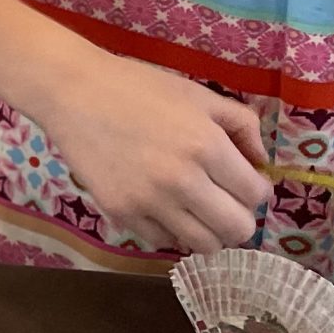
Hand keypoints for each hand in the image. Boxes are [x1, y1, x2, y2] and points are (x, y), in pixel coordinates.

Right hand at [38, 54, 270, 253]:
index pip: (257, 195)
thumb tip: (260, 162)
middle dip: (239, 216)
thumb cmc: (138, 87)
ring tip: (196, 210)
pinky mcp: (121, 213)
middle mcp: (183, 180)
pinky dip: (170, 230)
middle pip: (238, 229)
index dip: (256, 189)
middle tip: (224, 201)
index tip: (242, 181)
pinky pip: (163, 241)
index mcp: (207, 146)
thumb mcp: (197, 94)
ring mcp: (150, 201)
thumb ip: (241, 124)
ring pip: (204, 245)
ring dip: (208, 231)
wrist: (73, 92)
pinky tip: (162, 208)